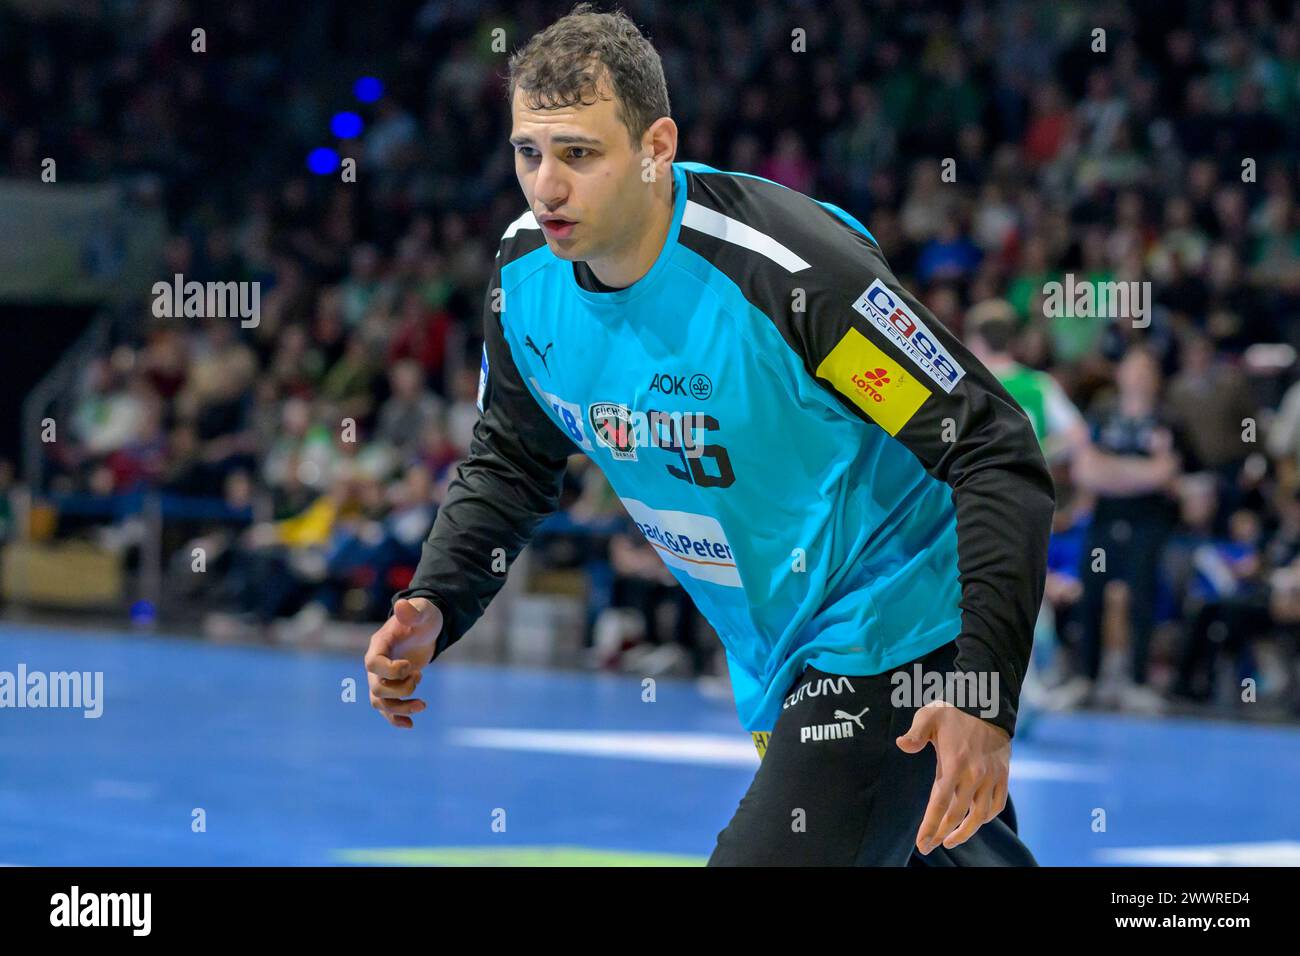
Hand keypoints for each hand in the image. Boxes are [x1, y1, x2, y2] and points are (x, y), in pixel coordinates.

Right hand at [364, 597, 441, 728]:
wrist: (425, 627)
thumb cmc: (423, 617)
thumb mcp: (423, 612)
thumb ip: (412, 611)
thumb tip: (401, 605)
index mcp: (378, 645)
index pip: (372, 664)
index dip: (391, 670)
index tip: (410, 666)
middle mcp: (375, 663)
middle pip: (377, 688)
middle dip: (401, 690)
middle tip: (419, 676)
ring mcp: (381, 677)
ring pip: (380, 703)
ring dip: (400, 708)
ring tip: (422, 705)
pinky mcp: (392, 686)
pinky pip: (387, 709)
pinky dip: (396, 718)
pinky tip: (410, 725)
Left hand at [896, 701, 1010, 854]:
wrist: (988, 703)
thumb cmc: (953, 711)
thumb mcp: (929, 716)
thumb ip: (915, 733)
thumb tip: (902, 745)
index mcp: (954, 763)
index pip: (940, 804)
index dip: (931, 826)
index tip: (922, 843)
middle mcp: (975, 775)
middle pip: (958, 815)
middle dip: (943, 834)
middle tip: (930, 845)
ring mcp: (991, 777)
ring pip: (981, 815)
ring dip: (966, 832)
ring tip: (951, 840)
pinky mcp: (1003, 776)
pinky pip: (997, 804)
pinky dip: (987, 817)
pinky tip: (975, 821)